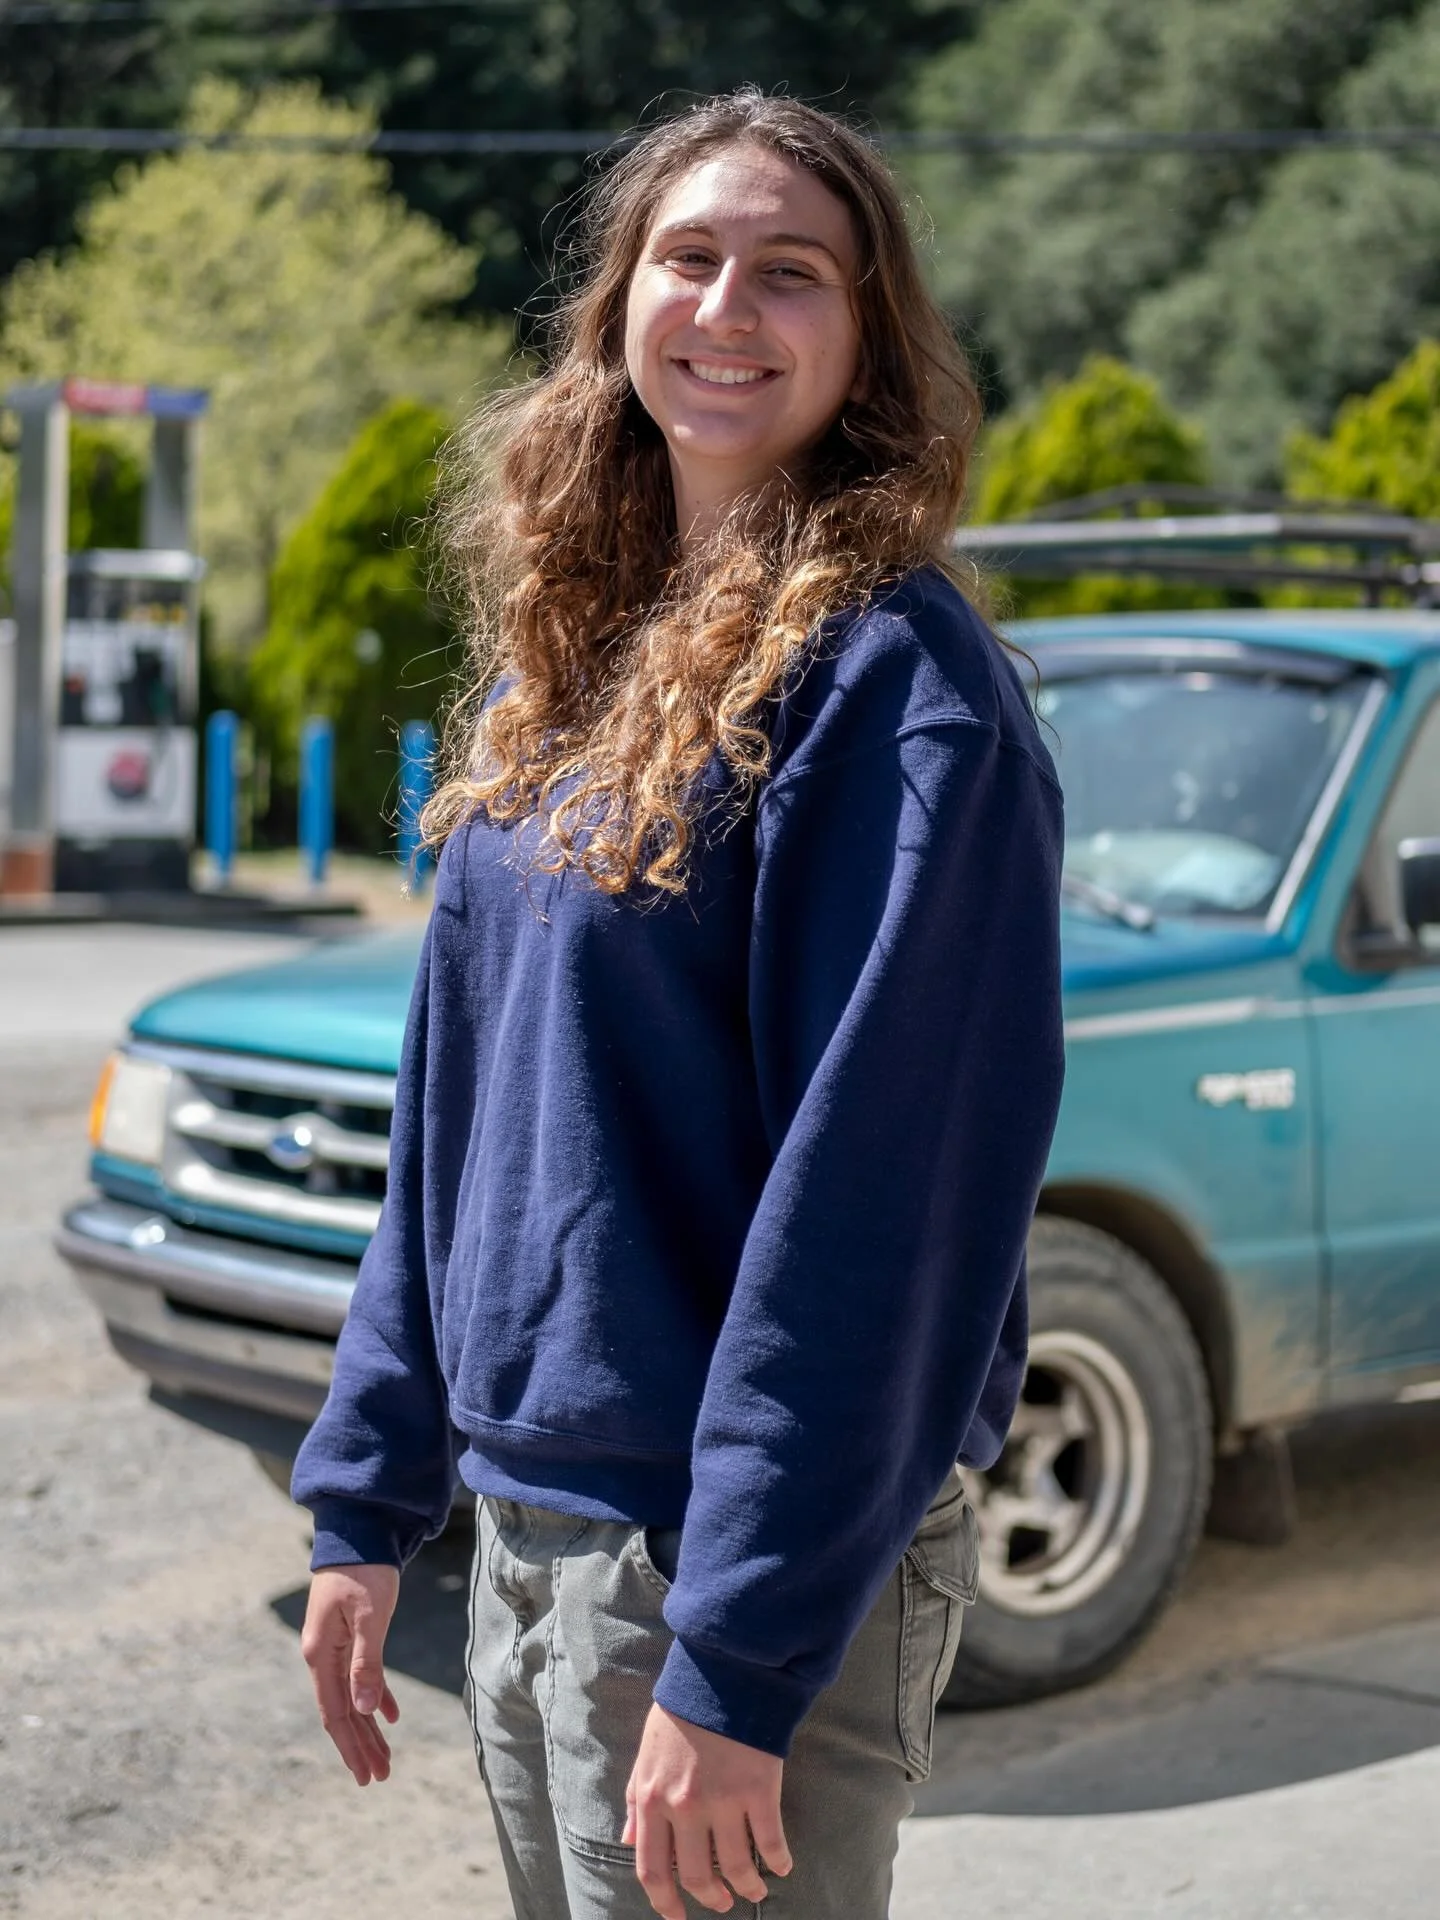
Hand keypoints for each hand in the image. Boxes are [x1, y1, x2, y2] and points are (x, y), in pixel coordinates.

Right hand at [300, 1563, 400, 1785]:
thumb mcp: (370, 1615)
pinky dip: (376, 1696)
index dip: (350, 1746)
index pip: (334, 1712)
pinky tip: (390, 1715)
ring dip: (368, 1727)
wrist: (359, 1530)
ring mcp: (334, 1645)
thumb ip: (367, 1663)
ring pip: (351, 1697)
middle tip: (379, 1777)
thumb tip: (366, 1711)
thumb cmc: (365, 1569)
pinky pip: (361, 1675)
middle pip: (341, 1711)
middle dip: (360, 1745)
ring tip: (385, 1758)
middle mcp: (322, 1654)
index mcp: (321, 1653)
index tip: (367, 1776)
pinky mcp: (349, 1635)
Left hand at [623, 1703, 791, 1915]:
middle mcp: (685, 1807)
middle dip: (710, 1898)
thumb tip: (628, 1839)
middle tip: (721, 1902)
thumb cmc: (681, 1713)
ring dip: (747, 1888)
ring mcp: (724, 1800)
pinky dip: (778, 1861)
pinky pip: (771, 1841)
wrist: (721, 1674)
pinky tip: (782, 1867)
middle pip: (696, 1876)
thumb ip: (636, 1800)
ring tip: (755, 1891)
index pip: (651, 1869)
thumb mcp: (646, 1755)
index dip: (664, 1901)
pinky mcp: (759, 1789)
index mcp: (652, 1799)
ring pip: (737, 1867)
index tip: (676, 1917)